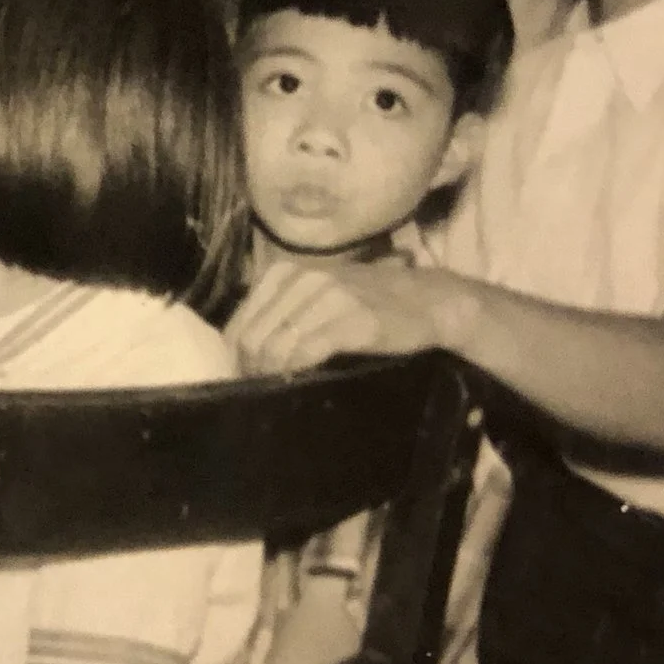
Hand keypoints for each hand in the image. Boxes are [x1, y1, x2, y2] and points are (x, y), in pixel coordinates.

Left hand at [225, 259, 459, 376]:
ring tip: (277, 390)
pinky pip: (305, 352)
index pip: (240, 321)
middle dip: (250, 369)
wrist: (428, 300)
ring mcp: (327, 297)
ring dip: (271, 374)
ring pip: (275, 346)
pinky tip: (300, 381)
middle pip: (252, 336)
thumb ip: (280, 312)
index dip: (234, 356)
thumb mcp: (316, 295)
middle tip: (259, 390)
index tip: (241, 378)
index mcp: (284, 272)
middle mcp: (302, 279)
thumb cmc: (367, 302)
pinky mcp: (352, 319)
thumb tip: (239, 349)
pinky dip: (295, 372)